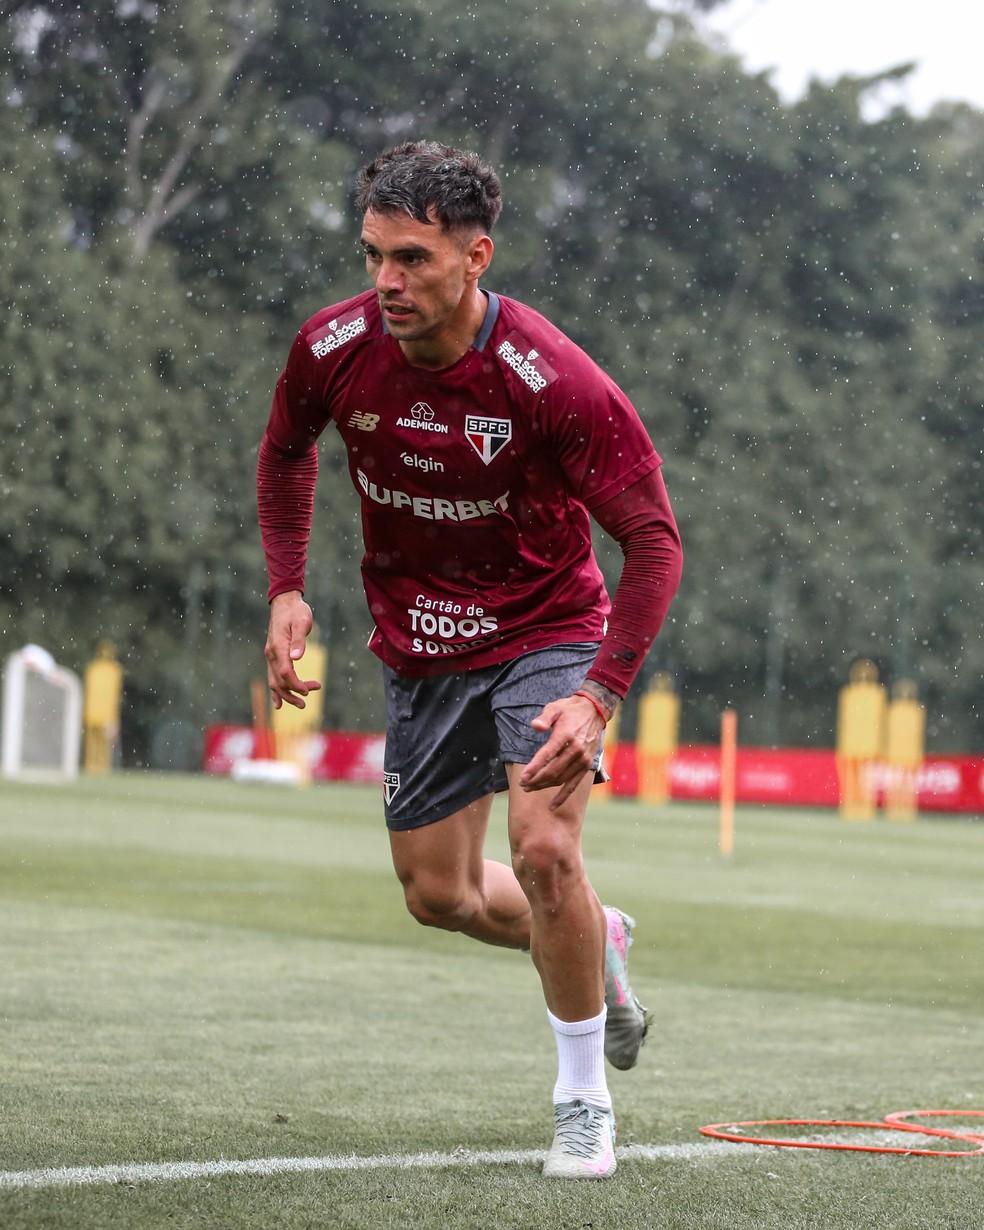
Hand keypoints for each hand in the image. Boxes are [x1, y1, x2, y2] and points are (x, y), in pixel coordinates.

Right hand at [264, 591, 321, 709]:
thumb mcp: (301, 622)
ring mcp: (271, 655)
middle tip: (309, 699)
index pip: (286, 672)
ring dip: (287, 694)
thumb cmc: (296, 611)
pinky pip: (272, 676)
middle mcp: (271, 654)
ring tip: (302, 703)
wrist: (285, 602)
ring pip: (275, 682)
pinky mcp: (274, 655)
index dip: (296, 684)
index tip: (309, 690)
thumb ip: (299, 640)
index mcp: (278, 647)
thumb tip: (296, 658)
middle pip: (279, 681)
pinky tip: (279, 703)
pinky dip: (276, 691)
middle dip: (294, 692)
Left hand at [518, 695, 604, 808]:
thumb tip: (535, 726)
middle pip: (553, 771)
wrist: (594, 711)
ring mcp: (583, 759)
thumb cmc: (570, 710)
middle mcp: (576, 750)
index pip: (547, 755)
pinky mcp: (587, 765)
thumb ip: (545, 718)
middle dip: (535, 780)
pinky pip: (574, 784)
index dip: (534, 768)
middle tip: (522, 785)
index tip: (522, 777)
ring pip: (561, 779)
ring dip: (544, 786)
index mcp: (566, 735)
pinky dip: (563, 796)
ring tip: (529, 789)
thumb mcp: (555, 708)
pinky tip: (552, 806)